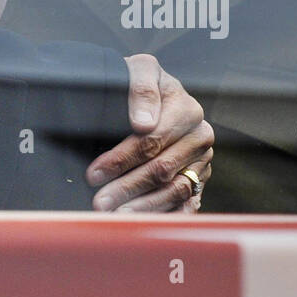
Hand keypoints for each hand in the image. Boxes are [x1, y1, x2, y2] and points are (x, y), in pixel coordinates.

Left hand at [87, 55, 213, 212]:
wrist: (147, 96)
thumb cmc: (137, 83)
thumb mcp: (138, 70)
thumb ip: (141, 88)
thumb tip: (144, 123)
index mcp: (186, 109)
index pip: (152, 140)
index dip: (121, 158)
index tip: (93, 173)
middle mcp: (199, 135)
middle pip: (161, 169)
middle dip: (127, 188)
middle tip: (99, 203)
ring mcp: (202, 160)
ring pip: (174, 190)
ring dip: (143, 207)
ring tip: (115, 218)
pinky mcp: (200, 180)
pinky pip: (187, 203)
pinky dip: (168, 216)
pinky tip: (146, 226)